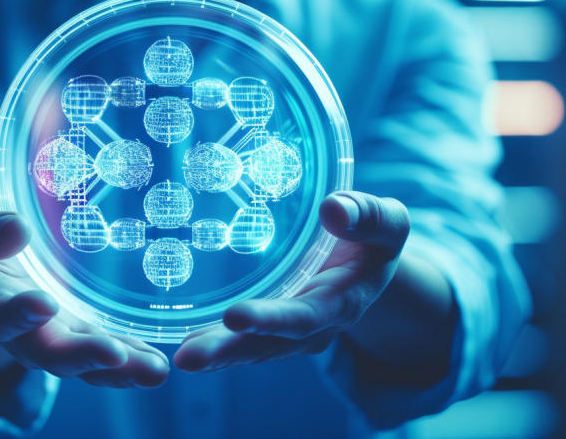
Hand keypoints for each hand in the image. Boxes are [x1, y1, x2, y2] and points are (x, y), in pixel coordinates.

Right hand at [0, 209, 169, 387]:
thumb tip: (15, 230)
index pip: (0, 316)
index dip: (19, 314)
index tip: (44, 304)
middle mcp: (24, 333)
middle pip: (50, 353)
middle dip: (82, 356)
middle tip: (112, 354)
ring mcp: (58, 338)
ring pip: (87, 364)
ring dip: (120, 369)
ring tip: (153, 370)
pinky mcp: (86, 335)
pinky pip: (109, 355)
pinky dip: (133, 360)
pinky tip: (157, 363)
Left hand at [173, 191, 409, 371]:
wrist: (366, 261)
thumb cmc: (373, 236)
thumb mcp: (387, 223)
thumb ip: (369, 217)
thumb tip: (333, 209)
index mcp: (341, 303)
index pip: (303, 317)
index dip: (271, 319)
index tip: (235, 316)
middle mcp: (311, 326)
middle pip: (266, 344)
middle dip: (228, 351)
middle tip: (189, 356)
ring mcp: (286, 331)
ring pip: (247, 348)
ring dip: (214, 353)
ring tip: (180, 356)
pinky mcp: (266, 325)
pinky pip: (238, 338)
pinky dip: (211, 341)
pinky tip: (178, 336)